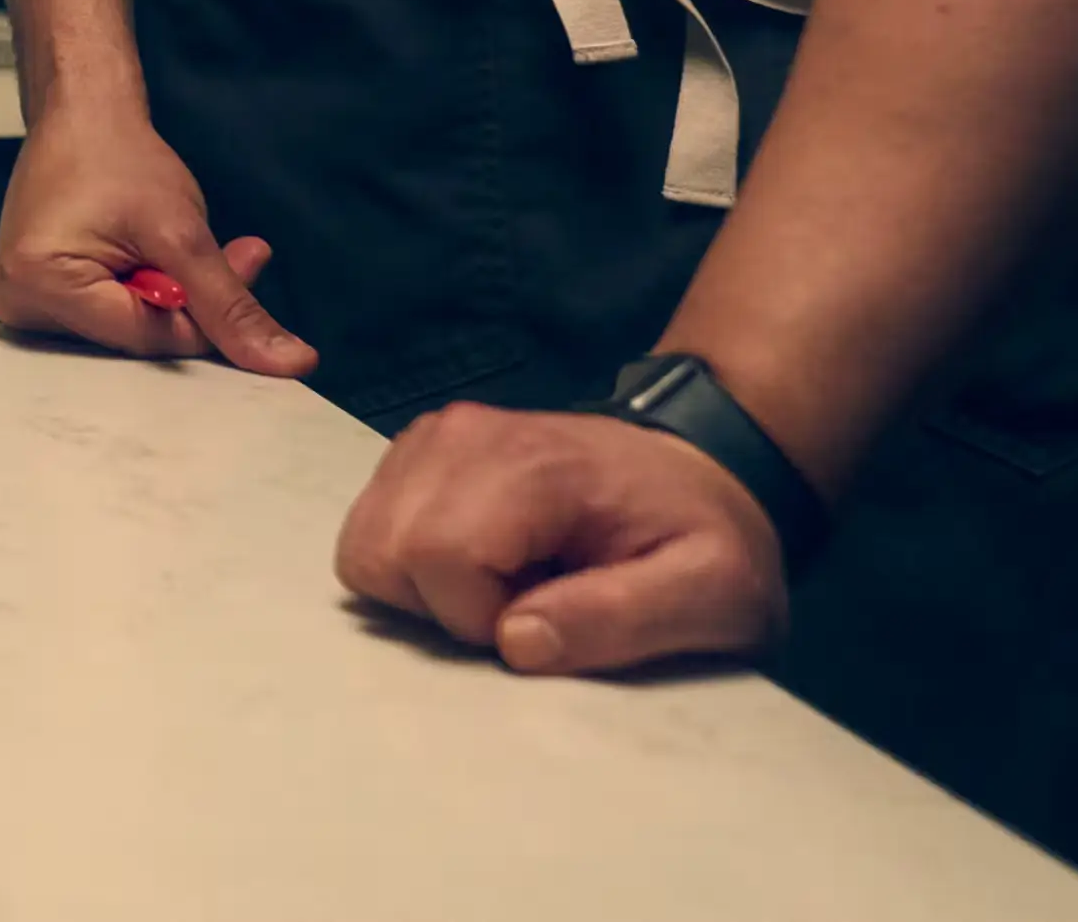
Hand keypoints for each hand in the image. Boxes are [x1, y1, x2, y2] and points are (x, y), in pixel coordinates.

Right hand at [0, 103, 317, 375]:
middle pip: (134, 340)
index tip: (244, 260)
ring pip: (127, 330)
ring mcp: (23, 304)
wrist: (80, 113)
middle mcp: (18, 307)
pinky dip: (146, 290)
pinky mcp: (37, 296)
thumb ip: (232, 304)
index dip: (205, 314)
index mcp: (37, 287)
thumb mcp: (182, 231)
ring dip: (171, 295)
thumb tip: (295, 365)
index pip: (147, 342)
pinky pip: (111, 316)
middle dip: (190, 304)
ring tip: (182, 243)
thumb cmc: (119, 157)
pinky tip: (156, 253)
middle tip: (229, 252)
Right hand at [333, 404, 788, 674]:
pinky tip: (483, 561)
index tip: (548, 618)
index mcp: (534, 466)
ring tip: (505, 584)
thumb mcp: (712, 592)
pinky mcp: (419, 449)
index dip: (480, 617)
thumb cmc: (706, 534)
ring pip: (365, 541)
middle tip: (522, 604)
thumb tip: (513, 641)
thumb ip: (621, 618)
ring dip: (424, 588)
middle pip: (382, 549)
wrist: (699, 466)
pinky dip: (414, 564)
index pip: (437, 555)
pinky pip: (372, 526)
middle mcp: (464, 436)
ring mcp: (434, 436)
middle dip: (441, 607)